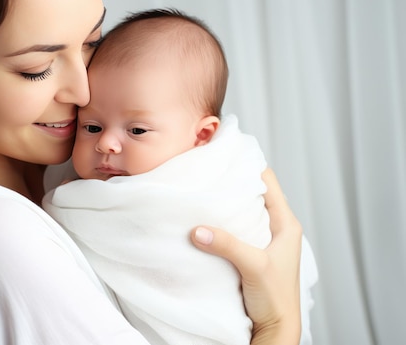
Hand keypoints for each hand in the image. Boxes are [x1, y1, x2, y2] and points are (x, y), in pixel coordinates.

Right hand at [190, 168, 301, 344]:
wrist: (275, 330)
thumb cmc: (277, 299)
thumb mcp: (254, 266)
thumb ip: (228, 245)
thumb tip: (197, 229)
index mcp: (286, 224)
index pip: (268, 181)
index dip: (248, 166)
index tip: (225, 156)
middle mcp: (276, 228)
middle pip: (252, 193)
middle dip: (231, 182)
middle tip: (207, 173)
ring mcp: (262, 241)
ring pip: (242, 212)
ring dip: (224, 205)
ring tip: (201, 193)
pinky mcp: (249, 253)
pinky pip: (234, 229)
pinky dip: (220, 223)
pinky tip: (203, 221)